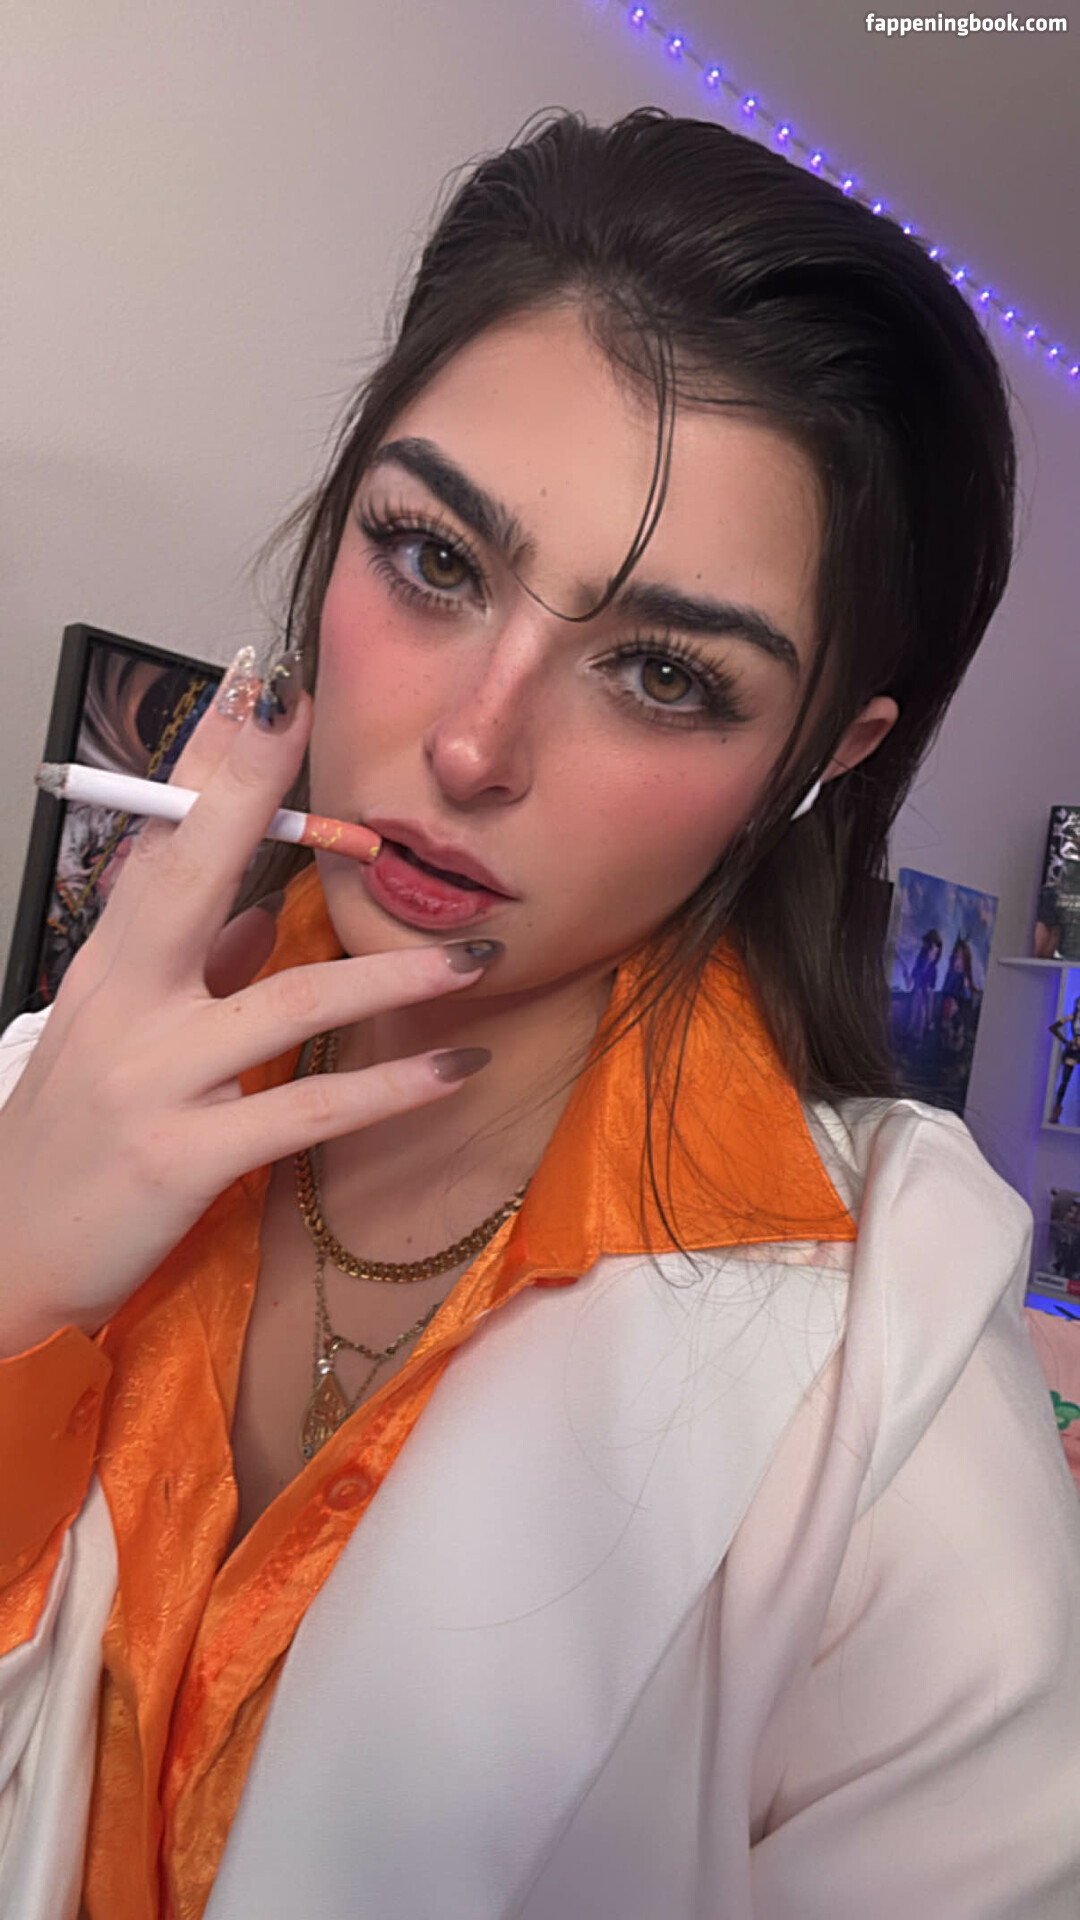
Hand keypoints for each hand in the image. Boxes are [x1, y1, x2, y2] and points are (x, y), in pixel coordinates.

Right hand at [0, 676, 494, 1353]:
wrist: (7, 1256)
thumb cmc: (71, 1140)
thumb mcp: (122, 1036)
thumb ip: (196, 969)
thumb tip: (263, 915)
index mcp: (109, 966)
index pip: (158, 841)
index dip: (203, 762)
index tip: (254, 686)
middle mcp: (123, 1003)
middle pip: (191, 875)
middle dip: (248, 788)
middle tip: (307, 714)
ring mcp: (151, 1078)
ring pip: (286, 998)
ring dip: (394, 973)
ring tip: (477, 955)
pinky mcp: (183, 1156)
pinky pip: (306, 1110)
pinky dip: (390, 1089)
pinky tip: (456, 1068)